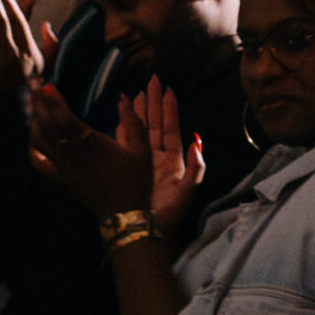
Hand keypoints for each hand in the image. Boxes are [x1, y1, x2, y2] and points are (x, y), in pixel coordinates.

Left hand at [28, 82, 151, 217]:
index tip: (48, 85)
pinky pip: (39, 162)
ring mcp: (64, 167)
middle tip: (34, 85)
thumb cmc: (136, 181)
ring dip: (34, 120)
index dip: (55, 101)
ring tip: (34, 104)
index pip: (65, 119)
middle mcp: (72, 155)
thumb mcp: (143, 149)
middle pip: (47, 125)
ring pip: (40, 141)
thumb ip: (133, 121)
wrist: (125, 215)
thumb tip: (123, 97)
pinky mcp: (61, 178)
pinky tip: (33, 135)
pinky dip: (32, 147)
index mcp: (92, 145)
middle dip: (39, 104)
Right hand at [128, 79, 205, 236]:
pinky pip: (124, 144)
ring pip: (138, 132)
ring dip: (136, 113)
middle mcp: (156, 160)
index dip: (168, 109)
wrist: (148, 233)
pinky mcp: (126, 170)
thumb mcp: (188, 191)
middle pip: (153, 125)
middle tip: (150, 81)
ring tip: (133, 93)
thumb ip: (196, 166)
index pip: (169, 128)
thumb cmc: (170, 216)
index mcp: (173, 162)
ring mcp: (140, 164)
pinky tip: (118, 116)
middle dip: (152, 103)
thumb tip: (196, 139)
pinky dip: (121, 129)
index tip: (167, 89)